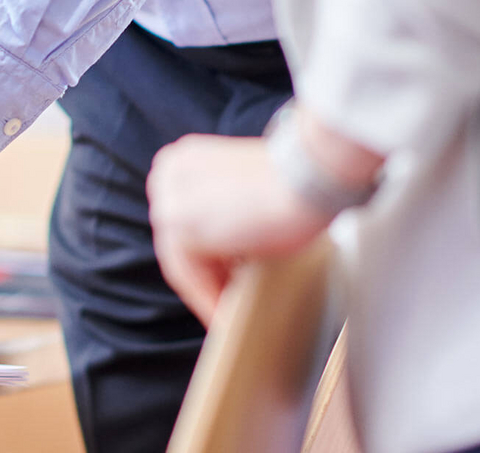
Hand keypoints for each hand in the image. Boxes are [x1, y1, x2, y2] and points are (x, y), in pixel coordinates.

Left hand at [147, 135, 334, 322]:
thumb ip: (229, 216)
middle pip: (181, 242)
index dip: (207, 259)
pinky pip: (188, 275)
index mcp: (184, 160)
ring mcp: (168, 197)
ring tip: (229, 319)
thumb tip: (229, 256)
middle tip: (225, 308)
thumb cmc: (300, 185)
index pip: (188, 222)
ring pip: (183, 261)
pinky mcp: (177, 224)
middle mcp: (168, 173)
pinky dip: (207, 298)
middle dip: (207, 278)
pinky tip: (226, 318)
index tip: (223, 285)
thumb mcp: (252, 195)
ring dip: (208, 292)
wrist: (312, 176)